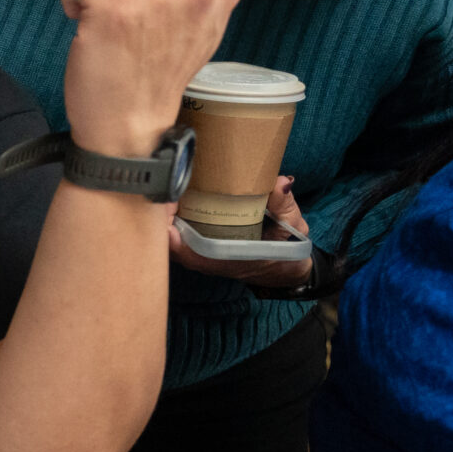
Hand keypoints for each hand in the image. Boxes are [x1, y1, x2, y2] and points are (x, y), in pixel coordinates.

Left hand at [171, 174, 315, 285]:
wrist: (284, 269)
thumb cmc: (285, 251)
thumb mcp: (292, 229)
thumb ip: (285, 207)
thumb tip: (280, 183)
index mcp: (223, 259)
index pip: (185, 250)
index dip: (169, 229)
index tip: (167, 204)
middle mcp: (204, 258)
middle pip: (168, 240)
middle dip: (160, 214)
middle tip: (161, 184)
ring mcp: (199, 252)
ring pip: (169, 235)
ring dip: (163, 213)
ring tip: (163, 183)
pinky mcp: (198, 244)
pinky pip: (176, 231)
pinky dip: (171, 214)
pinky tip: (172, 192)